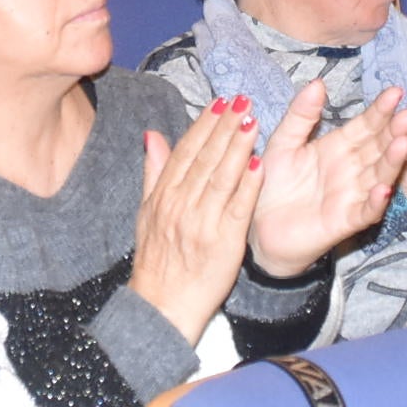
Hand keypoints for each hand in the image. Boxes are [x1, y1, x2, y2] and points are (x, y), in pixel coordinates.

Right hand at [132, 97, 264, 344]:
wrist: (161, 305)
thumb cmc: (157, 260)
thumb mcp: (146, 213)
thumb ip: (153, 172)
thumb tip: (152, 134)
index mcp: (163, 196)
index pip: (185, 151)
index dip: (204, 124)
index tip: (220, 102)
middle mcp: (180, 205)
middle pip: (205, 158)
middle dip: (224, 126)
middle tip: (242, 100)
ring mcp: (201, 223)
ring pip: (222, 177)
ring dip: (238, 147)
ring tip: (253, 121)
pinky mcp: (222, 243)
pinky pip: (237, 208)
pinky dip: (248, 186)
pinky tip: (260, 165)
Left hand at [251, 82, 406, 277]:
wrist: (255, 226)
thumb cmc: (270, 182)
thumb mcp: (283, 142)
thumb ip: (301, 115)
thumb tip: (318, 82)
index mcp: (338, 147)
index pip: (365, 125)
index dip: (380, 110)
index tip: (395, 92)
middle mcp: (351, 169)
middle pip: (378, 147)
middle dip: (395, 131)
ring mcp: (351, 195)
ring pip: (378, 176)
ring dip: (393, 161)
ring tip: (405, 143)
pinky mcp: (345, 221)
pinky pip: (365, 211)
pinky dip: (375, 202)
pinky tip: (383, 189)